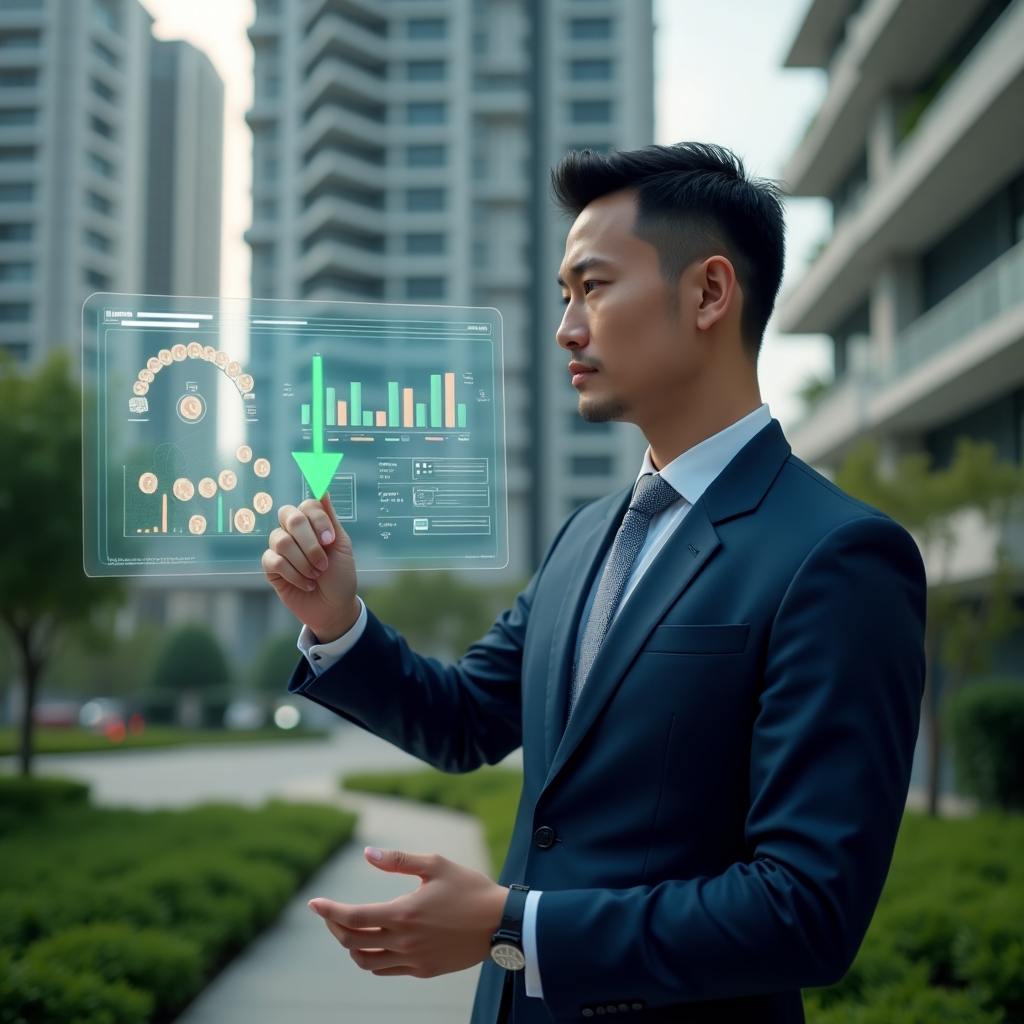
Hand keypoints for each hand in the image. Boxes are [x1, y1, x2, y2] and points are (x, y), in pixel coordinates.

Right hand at [262, 493, 360, 642]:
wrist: (334, 607)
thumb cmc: (340, 576)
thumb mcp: (342, 547)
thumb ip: (330, 520)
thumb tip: (323, 489)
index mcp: (313, 523)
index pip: (308, 506)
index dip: (318, 521)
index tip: (331, 541)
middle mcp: (294, 531)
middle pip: (290, 516)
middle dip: (309, 542)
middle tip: (323, 563)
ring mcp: (280, 548)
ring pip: (281, 540)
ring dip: (303, 561)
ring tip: (316, 576)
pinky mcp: (270, 567)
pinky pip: (274, 561)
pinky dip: (294, 574)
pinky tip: (307, 584)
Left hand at [308, 847, 507, 977]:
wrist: (500, 923)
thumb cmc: (469, 888)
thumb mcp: (435, 864)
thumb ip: (398, 859)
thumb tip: (367, 853)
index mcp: (403, 913)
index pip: (353, 917)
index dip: (329, 911)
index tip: (313, 904)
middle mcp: (404, 941)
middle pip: (352, 942)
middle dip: (334, 926)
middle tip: (329, 913)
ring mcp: (413, 960)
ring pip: (366, 962)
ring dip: (351, 947)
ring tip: (350, 928)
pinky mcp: (423, 970)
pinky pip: (387, 970)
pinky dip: (372, 959)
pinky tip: (375, 943)